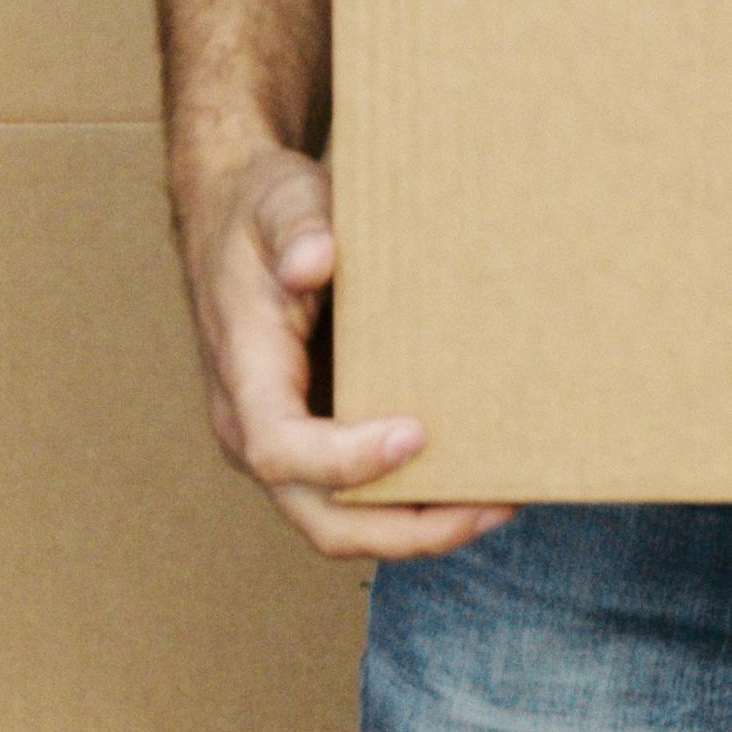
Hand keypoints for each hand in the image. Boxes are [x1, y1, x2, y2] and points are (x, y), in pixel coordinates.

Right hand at [175, 140, 514, 562]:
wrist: (233, 218)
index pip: (280, 448)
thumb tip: (314, 260)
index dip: (345, 461)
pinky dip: (413, 504)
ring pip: (342, 523)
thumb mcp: (280, 201)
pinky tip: (474, 482)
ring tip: (498, 503)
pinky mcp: (315, 439)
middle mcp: (254, 427)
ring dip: (419, 528)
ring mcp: (284, 441)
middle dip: (406, 529)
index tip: (415, 435)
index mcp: (244, 374)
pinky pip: (357, 498)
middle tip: (489, 505)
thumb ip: (298, 227)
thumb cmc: (262, 213)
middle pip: (320, 519)